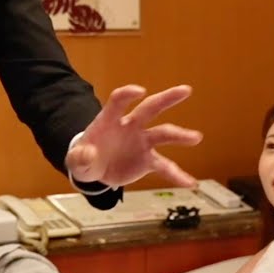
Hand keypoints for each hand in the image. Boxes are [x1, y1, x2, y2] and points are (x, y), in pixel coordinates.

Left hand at [66, 84, 202, 187]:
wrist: (94, 170)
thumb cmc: (85, 158)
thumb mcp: (77, 160)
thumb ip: (80, 158)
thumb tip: (88, 155)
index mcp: (110, 120)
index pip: (119, 101)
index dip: (128, 94)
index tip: (140, 91)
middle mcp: (130, 126)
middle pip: (149, 108)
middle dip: (166, 98)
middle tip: (185, 90)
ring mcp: (142, 142)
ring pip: (163, 134)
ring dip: (179, 135)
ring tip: (196, 137)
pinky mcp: (148, 160)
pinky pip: (165, 166)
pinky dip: (177, 175)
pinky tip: (190, 183)